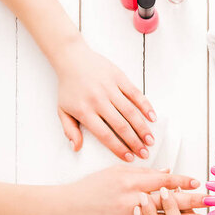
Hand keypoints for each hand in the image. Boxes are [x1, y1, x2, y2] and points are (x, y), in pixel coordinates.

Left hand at [54, 37, 155, 159]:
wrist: (71, 57)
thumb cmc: (68, 86)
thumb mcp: (62, 110)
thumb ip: (70, 130)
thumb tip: (76, 147)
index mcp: (85, 111)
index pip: (105, 135)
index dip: (119, 148)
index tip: (129, 157)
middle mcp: (98, 100)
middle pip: (121, 126)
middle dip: (134, 142)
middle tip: (144, 153)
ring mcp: (110, 88)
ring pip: (130, 112)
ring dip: (142, 128)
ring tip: (150, 140)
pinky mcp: (119, 77)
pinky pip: (135, 93)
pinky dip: (145, 106)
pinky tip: (152, 117)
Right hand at [54, 166, 204, 214]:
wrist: (70, 209)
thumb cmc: (92, 187)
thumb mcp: (116, 172)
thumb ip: (142, 172)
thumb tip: (166, 172)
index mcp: (131, 181)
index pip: (163, 180)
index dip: (182, 181)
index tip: (198, 182)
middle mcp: (132, 200)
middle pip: (168, 200)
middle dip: (192, 200)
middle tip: (210, 201)